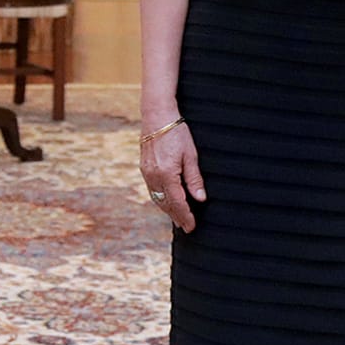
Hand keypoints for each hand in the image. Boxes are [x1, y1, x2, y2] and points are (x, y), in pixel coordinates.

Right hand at [140, 118, 204, 232]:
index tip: (192, 226)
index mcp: (166, 174)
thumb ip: (194, 179)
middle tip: (186, 227)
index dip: (185, 216)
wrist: (157, 116)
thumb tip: (200, 198)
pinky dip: (160, 199)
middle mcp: (153, 176)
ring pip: (157, 198)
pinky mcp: (144, 168)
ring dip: (167, 210)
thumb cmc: (176, 133)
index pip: (178, 202)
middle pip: (165, 204)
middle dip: (176, 216)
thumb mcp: (190, 155)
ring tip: (177, 218)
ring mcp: (147, 173)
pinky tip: (166, 201)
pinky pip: (152, 190)